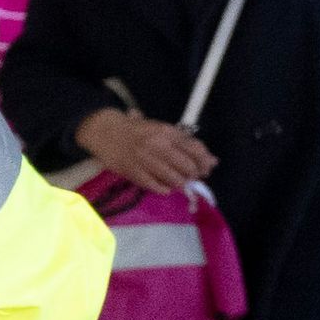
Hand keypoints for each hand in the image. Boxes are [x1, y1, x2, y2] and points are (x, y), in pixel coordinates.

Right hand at [75, 107, 216, 194]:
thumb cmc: (138, 130)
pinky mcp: (134, 173)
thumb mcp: (163, 130)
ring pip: (173, 179)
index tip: (207, 167)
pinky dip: (164, 189)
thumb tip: (211, 160)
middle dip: (195, 175)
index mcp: (167, 132)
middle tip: (194, 177)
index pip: (194, 149)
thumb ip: (185, 143)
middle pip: (186, 166)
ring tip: (181, 183)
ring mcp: (145, 160)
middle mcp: (158, 145)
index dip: (205, 161)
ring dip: (181, 184)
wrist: (107, 132)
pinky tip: (167, 188)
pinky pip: (155, 186)